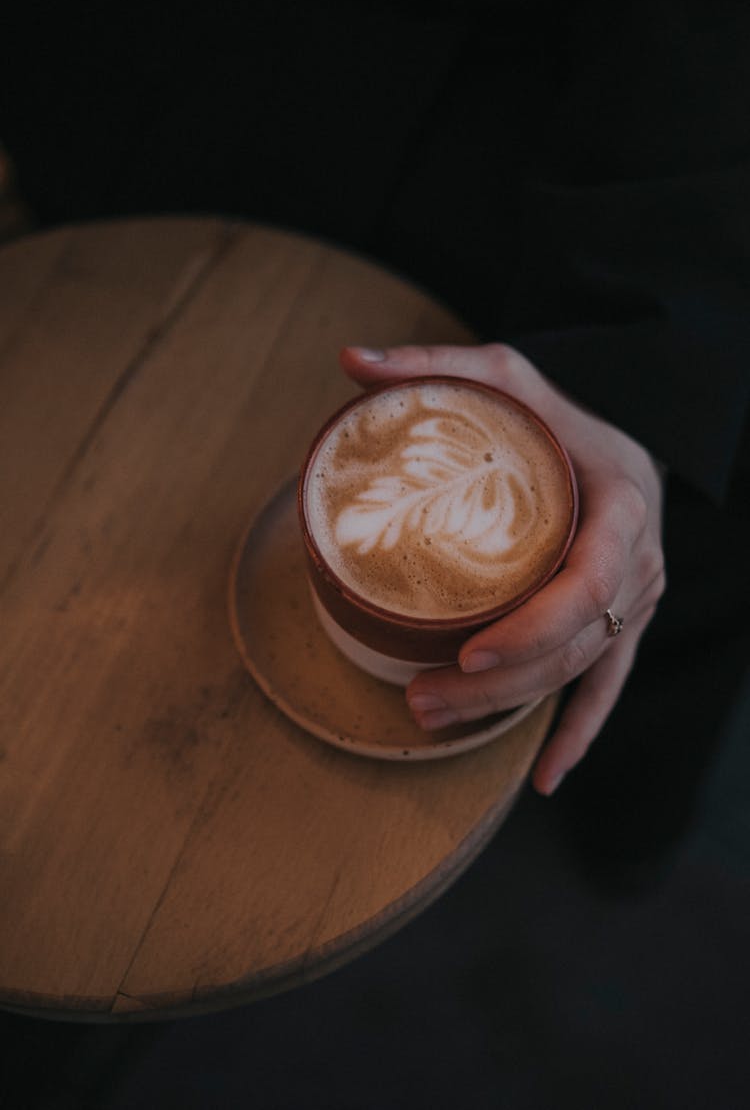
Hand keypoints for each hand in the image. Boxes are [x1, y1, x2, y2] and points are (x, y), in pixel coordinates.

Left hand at [339, 344, 665, 794]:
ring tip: (428, 716)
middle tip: (418, 697)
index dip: (533, 628)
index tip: (468, 652)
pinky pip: (606, 688)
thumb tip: (349, 360)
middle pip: (574, 644)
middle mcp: (639, 563)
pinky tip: (542, 775)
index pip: (589, 585)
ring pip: (577, 672)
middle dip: (497, 683)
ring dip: (508, 706)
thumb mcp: (504, 374)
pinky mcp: (625, 625)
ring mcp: (637, 602)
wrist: (619, 442)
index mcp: (622, 505)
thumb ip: (435, 367)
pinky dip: (576, 733)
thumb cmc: (558, 413)